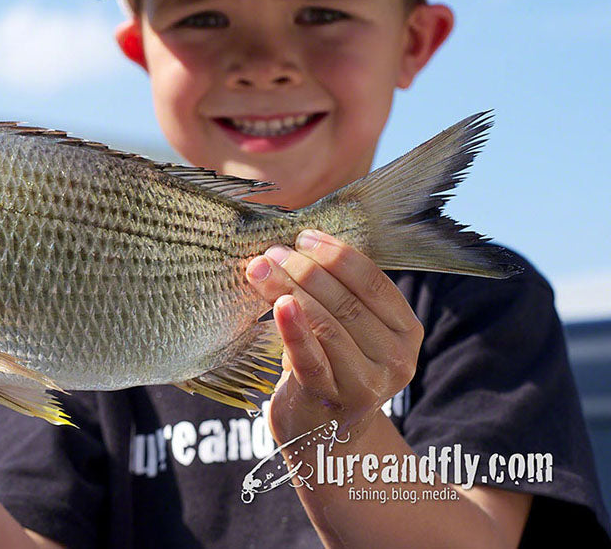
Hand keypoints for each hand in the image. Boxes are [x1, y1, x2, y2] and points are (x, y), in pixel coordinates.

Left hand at [245, 229, 422, 442]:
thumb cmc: (330, 364)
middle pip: (348, 302)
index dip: (338, 254)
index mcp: (407, 331)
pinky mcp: (332, 399)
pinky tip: (278, 304)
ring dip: (290, 290)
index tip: (304, 236)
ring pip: (328, 325)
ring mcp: (367, 383)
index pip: (374, 282)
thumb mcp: (347, 327)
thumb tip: (296, 242)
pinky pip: (310, 357)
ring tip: (261, 269)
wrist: (321, 432)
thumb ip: (336, 290)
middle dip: (306, 270)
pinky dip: (293, 328)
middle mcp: (396, 359)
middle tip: (274, 252)